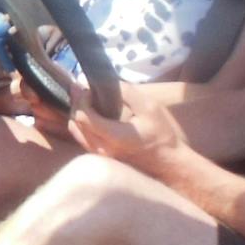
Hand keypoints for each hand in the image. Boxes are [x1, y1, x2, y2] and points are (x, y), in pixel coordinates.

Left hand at [65, 81, 186, 171]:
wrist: (168, 163)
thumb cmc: (161, 134)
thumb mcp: (149, 107)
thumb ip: (126, 92)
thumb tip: (100, 81)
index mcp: (113, 136)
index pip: (83, 116)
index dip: (81, 99)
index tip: (89, 88)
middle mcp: (102, 149)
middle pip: (75, 123)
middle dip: (77, 104)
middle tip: (86, 90)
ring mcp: (100, 155)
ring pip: (76, 132)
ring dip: (78, 113)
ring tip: (88, 100)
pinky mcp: (101, 157)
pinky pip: (82, 138)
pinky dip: (82, 123)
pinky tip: (93, 114)